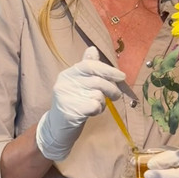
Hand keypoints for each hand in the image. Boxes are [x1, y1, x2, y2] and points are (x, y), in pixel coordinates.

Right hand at [36, 46, 124, 160]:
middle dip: (112, 88)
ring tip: (97, 106)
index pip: (89, 65)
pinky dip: (99, 110)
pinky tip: (92, 113)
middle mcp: (65, 83)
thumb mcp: (78, 84)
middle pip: (97, 80)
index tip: (122, 76)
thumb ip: (87, 68)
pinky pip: (95, 106)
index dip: (108, 69)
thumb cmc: (72, 104)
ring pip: (98, 94)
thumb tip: (93, 49)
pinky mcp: (71, 111)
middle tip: (117, 95)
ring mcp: (66, 97)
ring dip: (103, 102)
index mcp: (67, 74)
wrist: (56, 128)